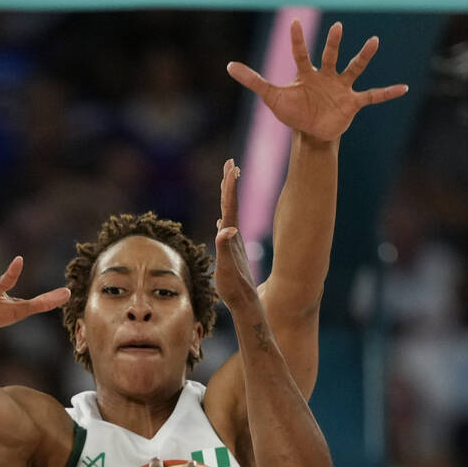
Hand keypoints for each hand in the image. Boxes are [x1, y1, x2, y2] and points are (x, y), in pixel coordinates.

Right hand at [214, 161, 261, 315]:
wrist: (245, 303)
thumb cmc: (234, 288)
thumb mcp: (227, 268)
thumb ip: (225, 247)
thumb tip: (226, 228)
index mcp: (232, 236)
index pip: (230, 206)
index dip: (230, 186)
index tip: (232, 166)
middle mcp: (234, 236)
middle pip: (232, 205)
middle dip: (230, 184)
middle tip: (230, 164)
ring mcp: (234, 244)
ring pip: (230, 216)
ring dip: (228, 199)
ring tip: (226, 184)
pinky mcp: (232, 253)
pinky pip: (226, 232)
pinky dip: (224, 222)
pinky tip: (222, 222)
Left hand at [227, 20, 406, 143]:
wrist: (311, 134)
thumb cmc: (293, 112)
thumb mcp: (271, 97)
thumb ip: (253, 80)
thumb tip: (229, 66)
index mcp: (307, 74)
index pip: (300, 53)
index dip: (296, 40)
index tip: (293, 22)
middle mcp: (326, 76)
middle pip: (330, 56)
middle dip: (333, 43)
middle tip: (338, 27)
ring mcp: (341, 88)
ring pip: (354, 68)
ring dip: (364, 56)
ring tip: (375, 42)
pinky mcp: (352, 103)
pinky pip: (373, 96)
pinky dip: (387, 93)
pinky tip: (403, 88)